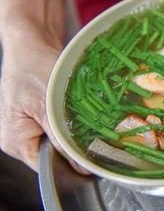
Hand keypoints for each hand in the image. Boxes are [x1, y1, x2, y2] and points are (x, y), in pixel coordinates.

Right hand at [0, 37, 88, 173]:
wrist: (33, 41)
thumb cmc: (33, 67)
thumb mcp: (49, 106)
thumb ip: (63, 139)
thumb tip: (81, 167)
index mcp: (14, 142)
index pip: (48, 169)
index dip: (73, 168)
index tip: (96, 161)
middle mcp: (19, 139)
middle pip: (55, 158)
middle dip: (77, 150)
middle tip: (102, 141)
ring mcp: (29, 128)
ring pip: (61, 143)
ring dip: (77, 135)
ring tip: (95, 127)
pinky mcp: (41, 117)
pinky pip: (61, 129)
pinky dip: (74, 124)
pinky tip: (86, 116)